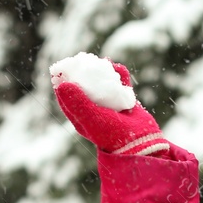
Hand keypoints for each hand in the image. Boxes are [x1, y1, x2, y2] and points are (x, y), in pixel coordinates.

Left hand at [51, 58, 169, 155]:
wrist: (140, 143)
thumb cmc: (112, 134)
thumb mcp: (92, 119)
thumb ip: (77, 103)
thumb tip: (61, 85)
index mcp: (82, 117)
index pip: (67, 97)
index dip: (64, 81)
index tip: (64, 67)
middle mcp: (94, 110)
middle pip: (85, 87)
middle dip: (83, 73)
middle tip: (82, 59)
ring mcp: (110, 105)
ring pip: (103, 84)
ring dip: (102, 72)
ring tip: (100, 62)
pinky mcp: (126, 102)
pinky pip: (122, 85)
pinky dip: (120, 75)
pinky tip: (117, 67)